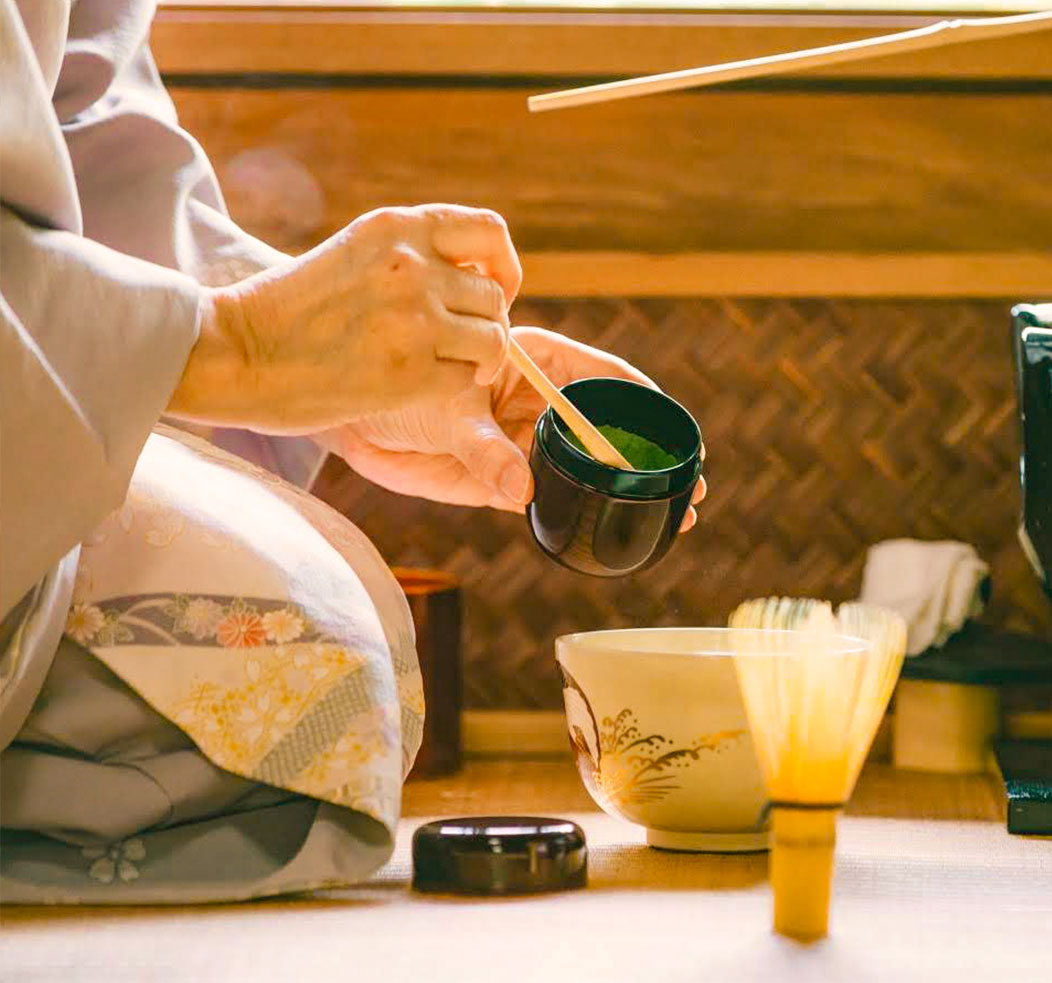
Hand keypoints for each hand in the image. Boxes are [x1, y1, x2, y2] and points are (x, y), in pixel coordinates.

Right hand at [167, 205, 520, 433]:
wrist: (233, 351)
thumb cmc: (290, 309)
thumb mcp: (355, 254)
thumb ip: (413, 256)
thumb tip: (478, 278)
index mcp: (397, 228)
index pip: (490, 232)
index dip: (504, 267)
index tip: (494, 290)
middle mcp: (412, 266)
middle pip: (496, 296)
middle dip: (486, 324)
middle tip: (457, 344)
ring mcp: (414, 319)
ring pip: (494, 338)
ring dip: (480, 359)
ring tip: (449, 367)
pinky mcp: (411, 372)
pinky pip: (466, 380)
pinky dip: (454, 388)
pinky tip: (422, 387)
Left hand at [318, 327, 708, 528]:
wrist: (339, 416)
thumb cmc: (386, 382)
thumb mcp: (439, 409)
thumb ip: (484, 449)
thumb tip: (524, 489)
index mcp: (535, 359)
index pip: (608, 378)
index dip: (647, 406)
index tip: (679, 435)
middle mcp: (538, 401)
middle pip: (611, 428)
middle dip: (653, 459)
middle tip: (691, 490)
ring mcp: (524, 442)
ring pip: (589, 470)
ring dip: (628, 493)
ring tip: (675, 518)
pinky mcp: (503, 482)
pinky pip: (554, 501)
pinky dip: (585, 517)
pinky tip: (618, 533)